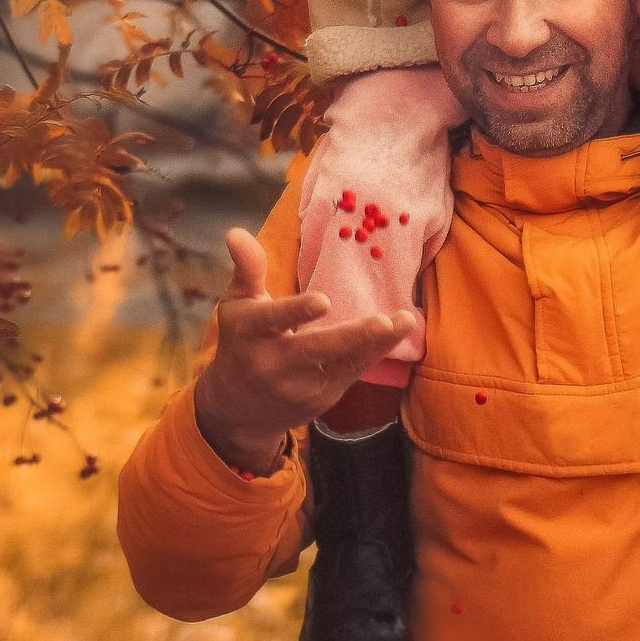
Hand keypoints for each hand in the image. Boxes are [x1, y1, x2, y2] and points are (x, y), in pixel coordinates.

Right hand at [192, 228, 419, 476]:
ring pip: (342, 363)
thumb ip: (248, 268)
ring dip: (375, 343)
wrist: (239, 409)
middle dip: (351, 336)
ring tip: (404, 321)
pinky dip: (375, 353)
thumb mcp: (237, 305)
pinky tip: (397, 332)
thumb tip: (235, 231)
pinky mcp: (322, 397)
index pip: (273, 320)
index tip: (323, 301)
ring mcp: (300, 384)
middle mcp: (274, 363)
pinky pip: (352, 372)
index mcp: (250, 333)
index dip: (297, 312)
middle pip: (315, 349)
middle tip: (382, 321)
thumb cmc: (242, 342)